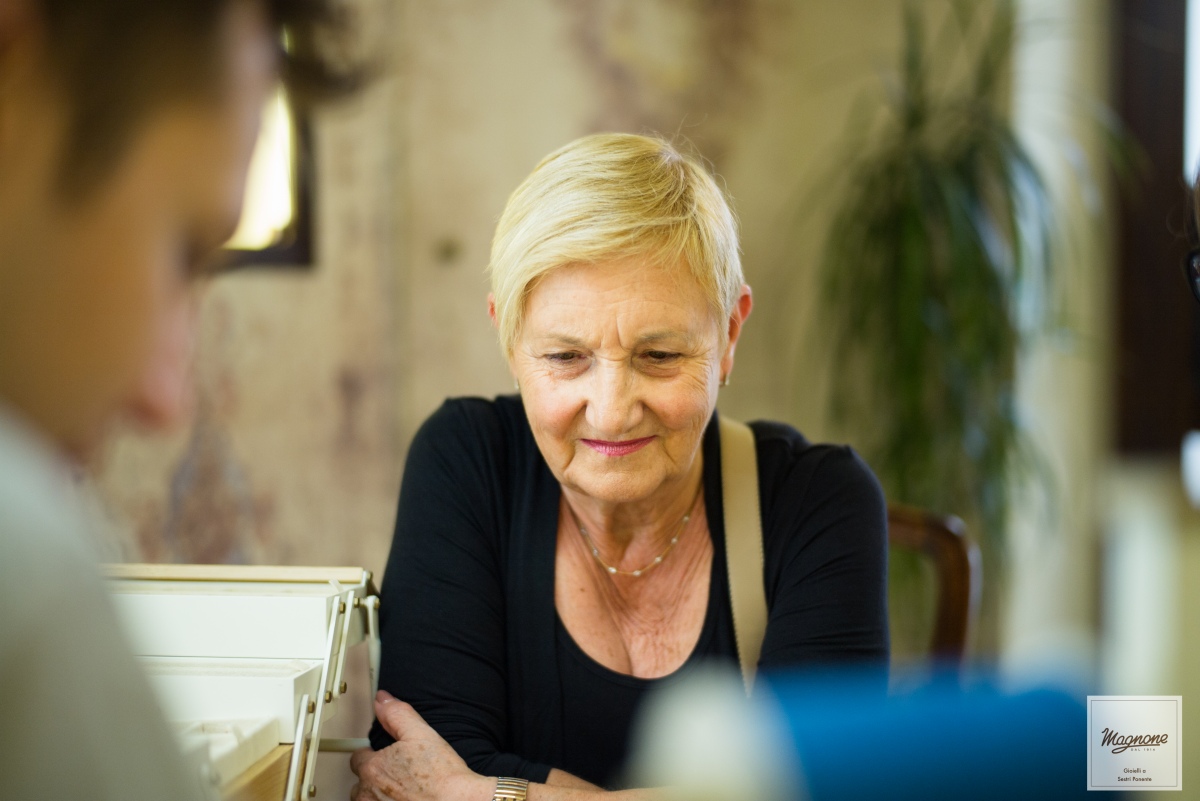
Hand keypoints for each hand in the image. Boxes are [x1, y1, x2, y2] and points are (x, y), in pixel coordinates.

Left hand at [350, 691, 491, 800]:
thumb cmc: (442, 776)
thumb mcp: (421, 733)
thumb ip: (397, 714)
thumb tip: (382, 700)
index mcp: (372, 769)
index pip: (357, 758)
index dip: (371, 754)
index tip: (384, 756)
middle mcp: (368, 794)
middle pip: (360, 783)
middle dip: (372, 778)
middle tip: (396, 774)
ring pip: (367, 800)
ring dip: (377, 795)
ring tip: (400, 790)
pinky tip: (406, 798)